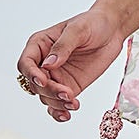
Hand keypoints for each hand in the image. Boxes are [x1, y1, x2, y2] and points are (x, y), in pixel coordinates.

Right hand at [17, 7, 126, 124]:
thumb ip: (63, 46)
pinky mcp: (69, 87)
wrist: (112, 31)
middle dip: (49, 91)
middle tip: (67, 94)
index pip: (26, 64)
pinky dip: (59, 112)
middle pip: (35, 84)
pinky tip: (66, 115)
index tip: (44, 81)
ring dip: (57, 103)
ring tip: (73, 103)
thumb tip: (49, 64)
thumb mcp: (78, 30)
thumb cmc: (92, 23)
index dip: (31, 75)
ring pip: (46, 97)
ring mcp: (56, 77)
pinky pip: (57, 104)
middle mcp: (43, 63)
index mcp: (39, 45)